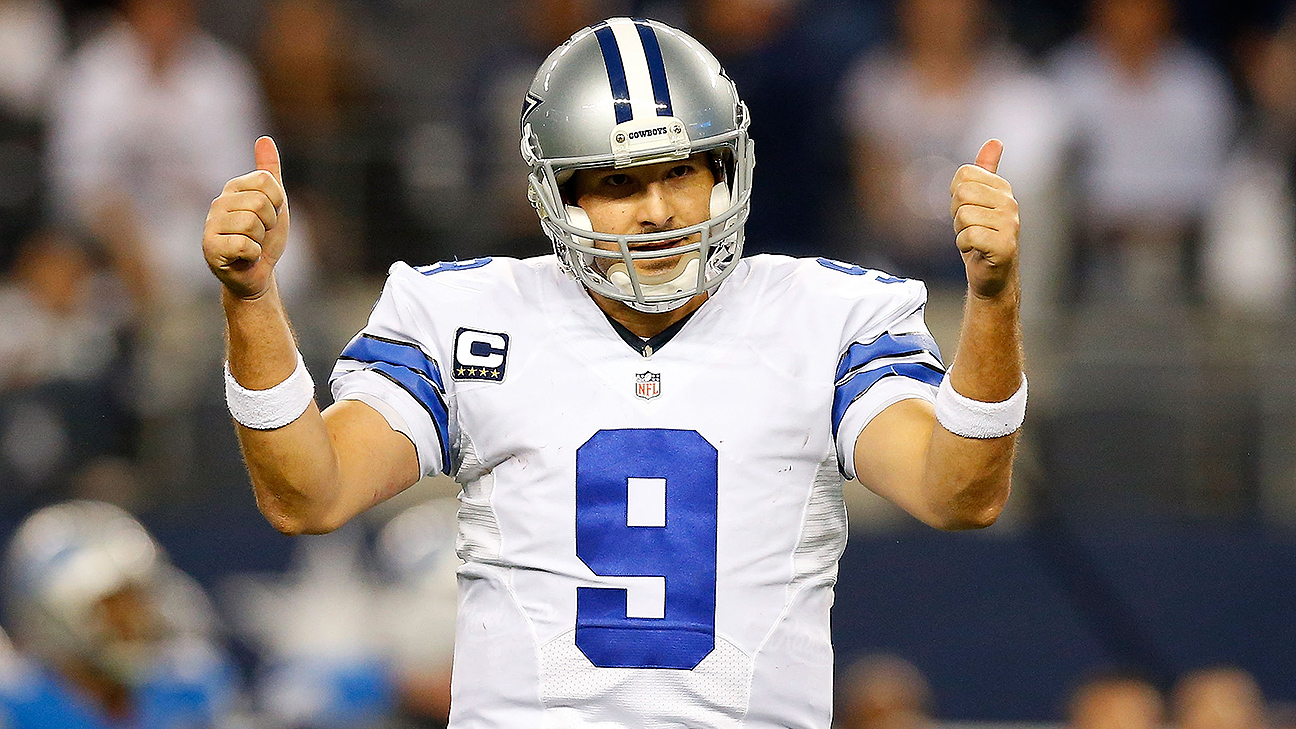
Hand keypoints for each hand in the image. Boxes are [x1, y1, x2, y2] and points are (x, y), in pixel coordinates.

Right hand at [203, 136, 289, 299]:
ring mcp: (212, 225)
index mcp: (234, 188)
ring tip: (252, 245)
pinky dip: (252, 254)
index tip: (271, 216)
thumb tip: (264, 139)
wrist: (257, 273)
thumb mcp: (275, 202)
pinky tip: (244, 257)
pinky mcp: (210, 247)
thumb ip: (269, 172)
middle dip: (270, 224)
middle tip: (261, 235)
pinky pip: (244, 244)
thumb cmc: (265, 237)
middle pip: (261, 203)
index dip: (278, 204)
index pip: (268, 182)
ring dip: (260, 240)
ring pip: (252, 224)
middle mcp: (219, 203)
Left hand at [949, 139, 1018, 299]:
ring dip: (960, 232)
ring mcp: (1010, 224)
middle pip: (962, 193)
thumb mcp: (978, 201)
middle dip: (956, 214)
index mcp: (1002, 188)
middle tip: (969, 228)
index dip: (955, 196)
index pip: (963, 175)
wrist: (992, 276)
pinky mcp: (1004, 245)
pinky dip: (964, 245)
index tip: (968, 211)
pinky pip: (968, 235)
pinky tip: (976, 251)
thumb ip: (984, 172)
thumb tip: (995, 141)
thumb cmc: (981, 238)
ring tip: (974, 240)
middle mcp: (1010, 202)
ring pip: (963, 215)